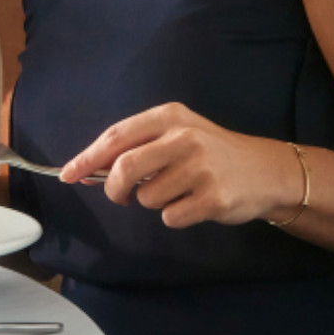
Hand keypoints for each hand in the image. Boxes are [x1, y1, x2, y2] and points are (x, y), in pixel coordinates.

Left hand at [59, 102, 301, 228]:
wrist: (266, 171)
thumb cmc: (210, 152)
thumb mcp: (176, 135)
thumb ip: (134, 148)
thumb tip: (84, 171)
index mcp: (169, 117)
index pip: (116, 137)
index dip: (87, 158)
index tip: (67, 175)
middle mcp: (184, 138)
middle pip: (125, 167)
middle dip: (113, 188)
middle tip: (118, 196)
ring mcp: (200, 168)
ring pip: (147, 197)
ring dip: (153, 202)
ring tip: (179, 191)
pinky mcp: (213, 198)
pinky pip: (170, 217)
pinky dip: (175, 216)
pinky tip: (195, 203)